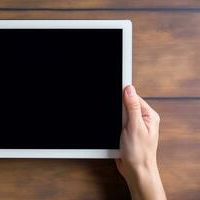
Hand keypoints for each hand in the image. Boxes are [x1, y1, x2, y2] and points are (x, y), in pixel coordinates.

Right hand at [115, 85, 165, 199]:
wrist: (135, 171)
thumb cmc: (139, 153)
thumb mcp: (135, 127)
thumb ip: (132, 107)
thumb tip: (129, 89)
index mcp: (149, 115)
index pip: (134, 97)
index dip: (123, 95)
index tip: (113, 94)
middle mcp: (143, 119)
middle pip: (125, 105)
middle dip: (117, 110)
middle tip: (119, 122)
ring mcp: (134, 125)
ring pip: (119, 114)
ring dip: (115, 120)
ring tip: (118, 130)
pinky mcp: (127, 132)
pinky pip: (117, 123)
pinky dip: (113, 126)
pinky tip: (115, 132)